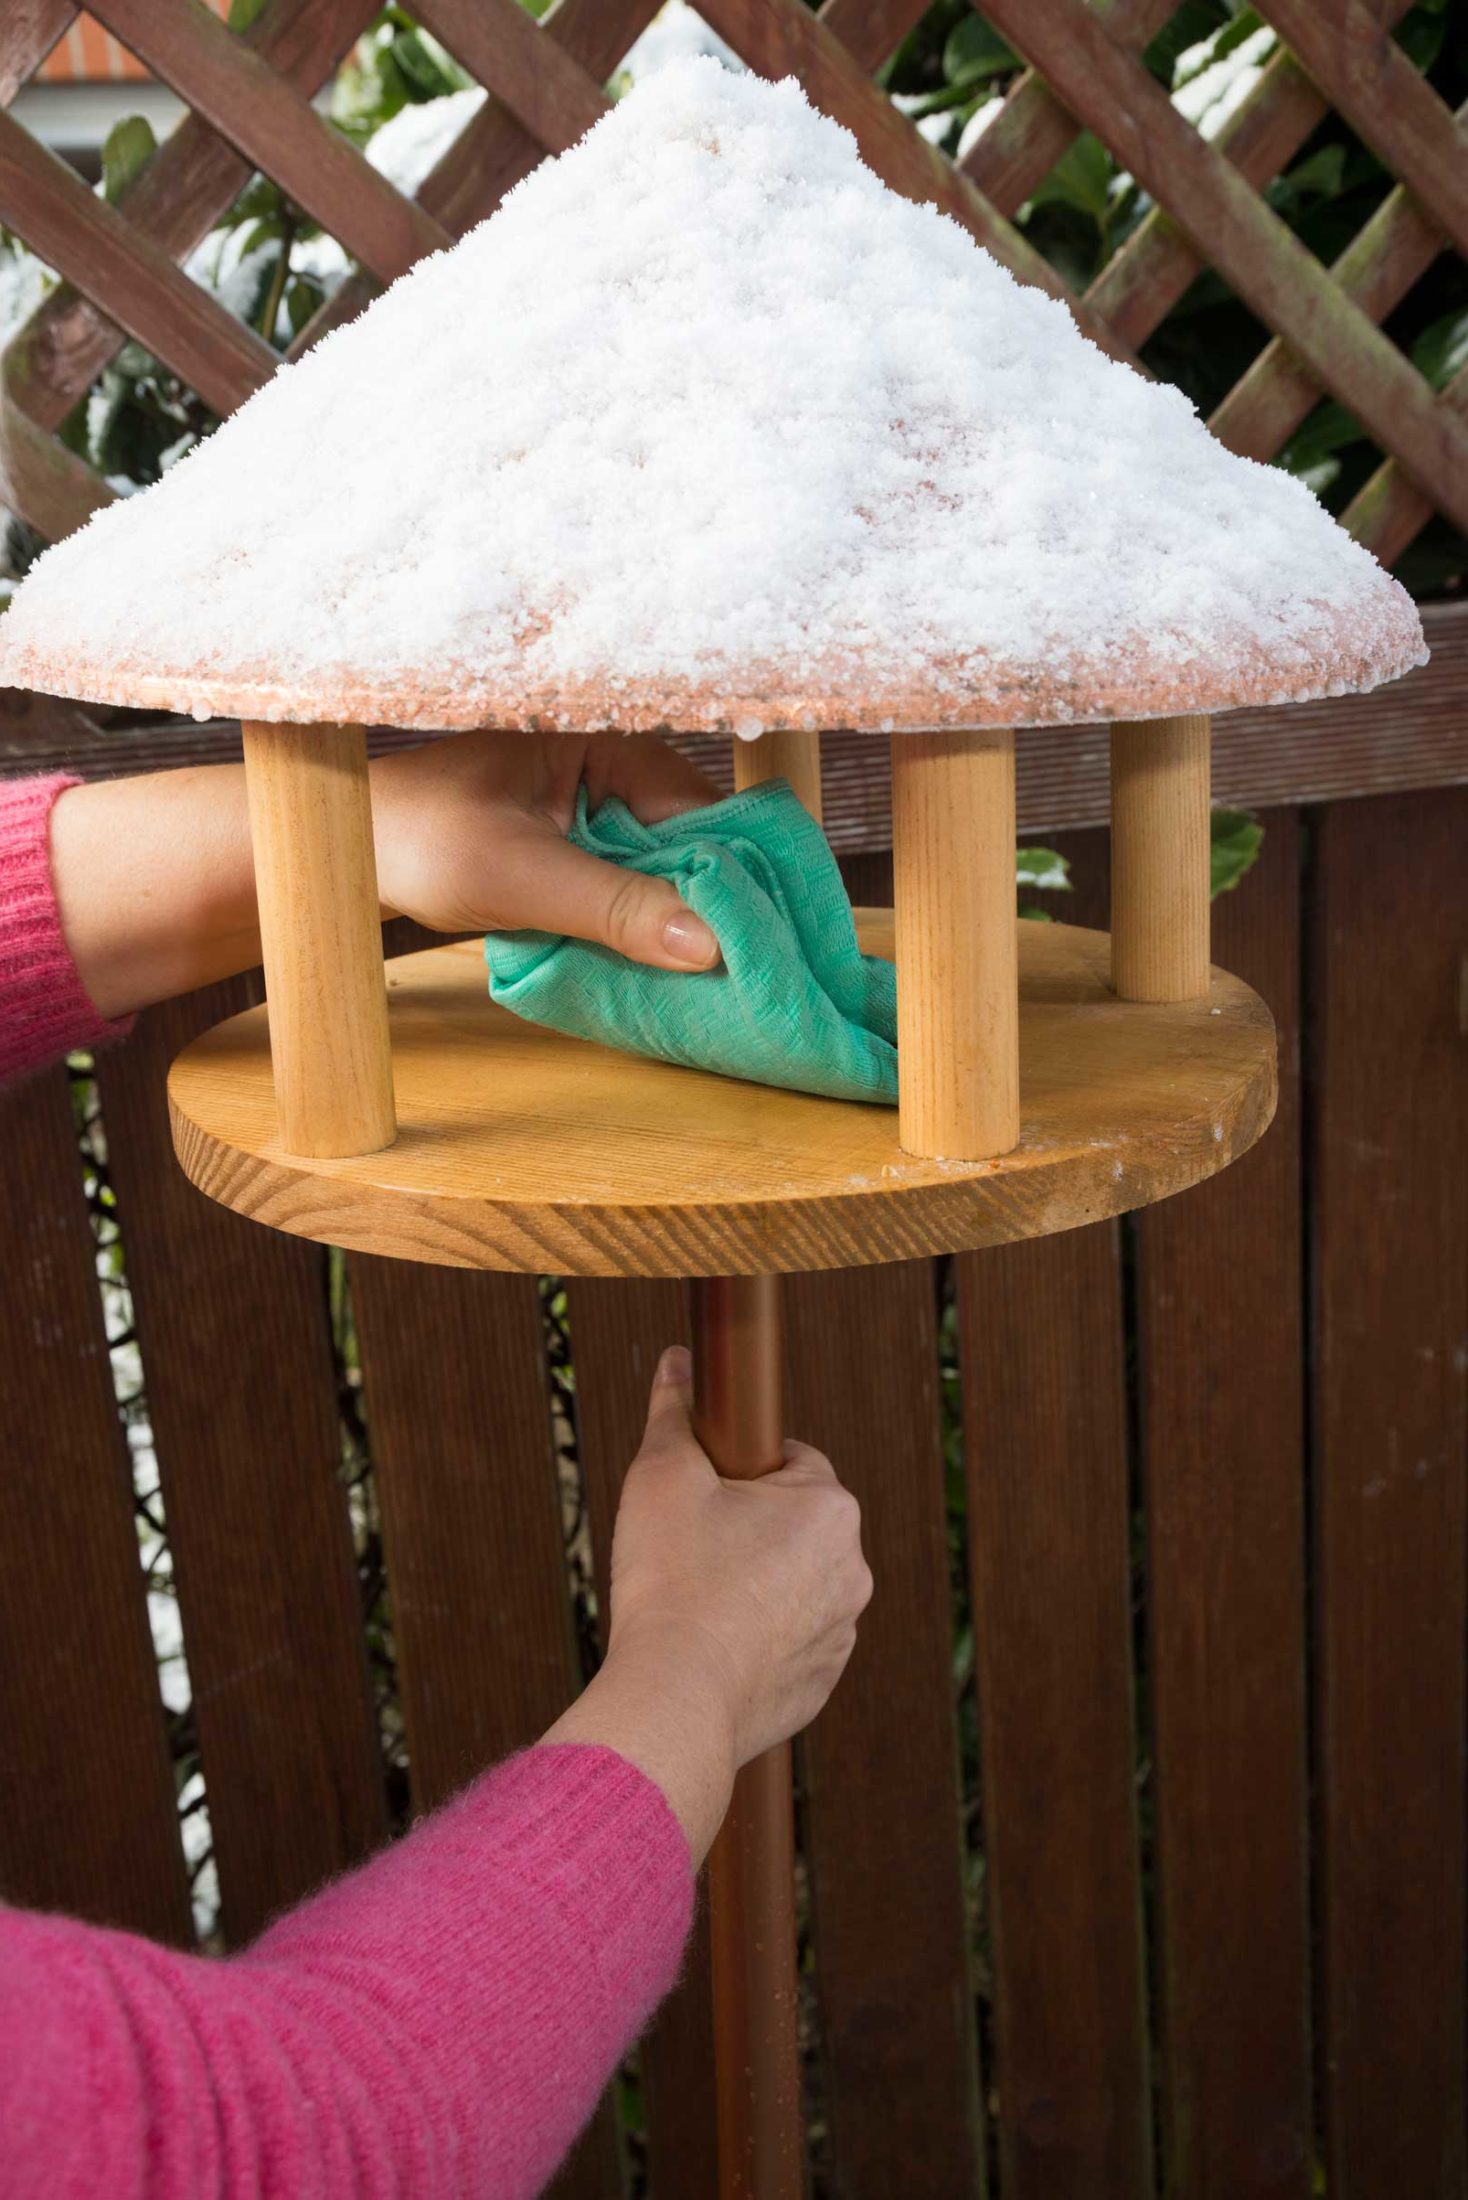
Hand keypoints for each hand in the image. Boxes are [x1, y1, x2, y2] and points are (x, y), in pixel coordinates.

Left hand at [371, 730, 719, 969]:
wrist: (347, 852)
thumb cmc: (416, 839)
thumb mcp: (518, 876)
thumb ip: (612, 907)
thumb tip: (707, 944)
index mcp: (603, 740)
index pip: (697, 810)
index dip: (731, 875)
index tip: (762, 938)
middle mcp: (611, 767)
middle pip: (690, 843)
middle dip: (710, 903)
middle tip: (747, 970)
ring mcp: (596, 811)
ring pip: (665, 872)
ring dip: (677, 922)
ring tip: (717, 979)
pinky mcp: (580, 850)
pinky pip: (632, 889)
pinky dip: (644, 926)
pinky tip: (662, 967)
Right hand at [544, 1347, 871, 1861]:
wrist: (675, 1698)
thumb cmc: (670, 1580)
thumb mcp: (661, 1476)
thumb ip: (674, 1412)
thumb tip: (679, 1360)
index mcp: (829, 1506)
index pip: (790, 1461)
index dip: (738, 1472)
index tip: (703, 1498)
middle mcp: (853, 1567)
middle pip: (795, 1525)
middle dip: (750, 1530)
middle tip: (693, 1550)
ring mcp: (842, 1631)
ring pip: (795, 1585)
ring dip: (757, 1585)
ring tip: (699, 1602)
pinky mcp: (822, 1682)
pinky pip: (792, 1643)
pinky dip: (759, 1640)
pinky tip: (713, 1646)